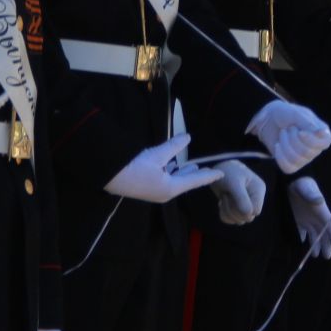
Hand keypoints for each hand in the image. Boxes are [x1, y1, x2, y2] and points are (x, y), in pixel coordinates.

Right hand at [104, 135, 222, 202]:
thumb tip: (188, 137)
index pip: (194, 181)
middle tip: (206, 170)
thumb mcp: (156, 154)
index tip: (220, 174)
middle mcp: (165, 193)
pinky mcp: (147, 188)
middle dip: (195, 176)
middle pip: (184, 183)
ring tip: (191, 167)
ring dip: (182, 174)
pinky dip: (172, 174)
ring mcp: (155, 192)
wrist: (110, 176)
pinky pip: (165, 181)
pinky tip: (172, 167)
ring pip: (174, 182)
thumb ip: (173, 147)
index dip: (208, 176)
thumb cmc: (134, 167)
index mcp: (170, 188)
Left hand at [210, 158, 266, 224]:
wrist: (215, 171)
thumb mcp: (233, 183)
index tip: (231, 197)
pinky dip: (224, 214)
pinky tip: (221, 203)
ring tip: (224, 196)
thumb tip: (248, 214)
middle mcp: (254, 198)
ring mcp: (246, 204)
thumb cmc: (227, 173)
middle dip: (233, 209)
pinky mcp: (237, 209)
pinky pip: (231, 220)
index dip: (243, 209)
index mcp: (258, 189)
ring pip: (239, 221)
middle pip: (247, 217)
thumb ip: (241, 198)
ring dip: (227, 211)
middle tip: (226, 195)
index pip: (255, 210)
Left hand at [246, 100, 330, 173]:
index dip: (311, 140)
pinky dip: (280, 155)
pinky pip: (288, 167)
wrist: (268, 119)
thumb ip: (308, 123)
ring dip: (285, 143)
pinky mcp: (293, 165)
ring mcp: (305, 158)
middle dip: (293, 138)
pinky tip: (277, 145)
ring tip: (283, 133)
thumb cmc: (286, 114)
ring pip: (296, 159)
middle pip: (306, 151)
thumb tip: (322, 132)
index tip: (300, 132)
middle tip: (289, 128)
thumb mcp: (296, 114)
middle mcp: (316, 148)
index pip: (324, 143)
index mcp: (322, 133)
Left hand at [287, 177, 330, 258]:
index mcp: (321, 210)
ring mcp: (307, 217)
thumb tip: (319, 200)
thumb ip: (312, 195)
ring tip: (316, 255)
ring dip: (315, 244)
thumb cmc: (301, 182)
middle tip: (327, 256)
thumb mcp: (307, 188)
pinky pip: (301, 230)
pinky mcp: (298, 217)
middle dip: (326, 244)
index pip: (330, 224)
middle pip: (323, 233)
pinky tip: (303, 243)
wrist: (291, 178)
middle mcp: (315, 216)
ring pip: (314, 234)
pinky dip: (303, 237)